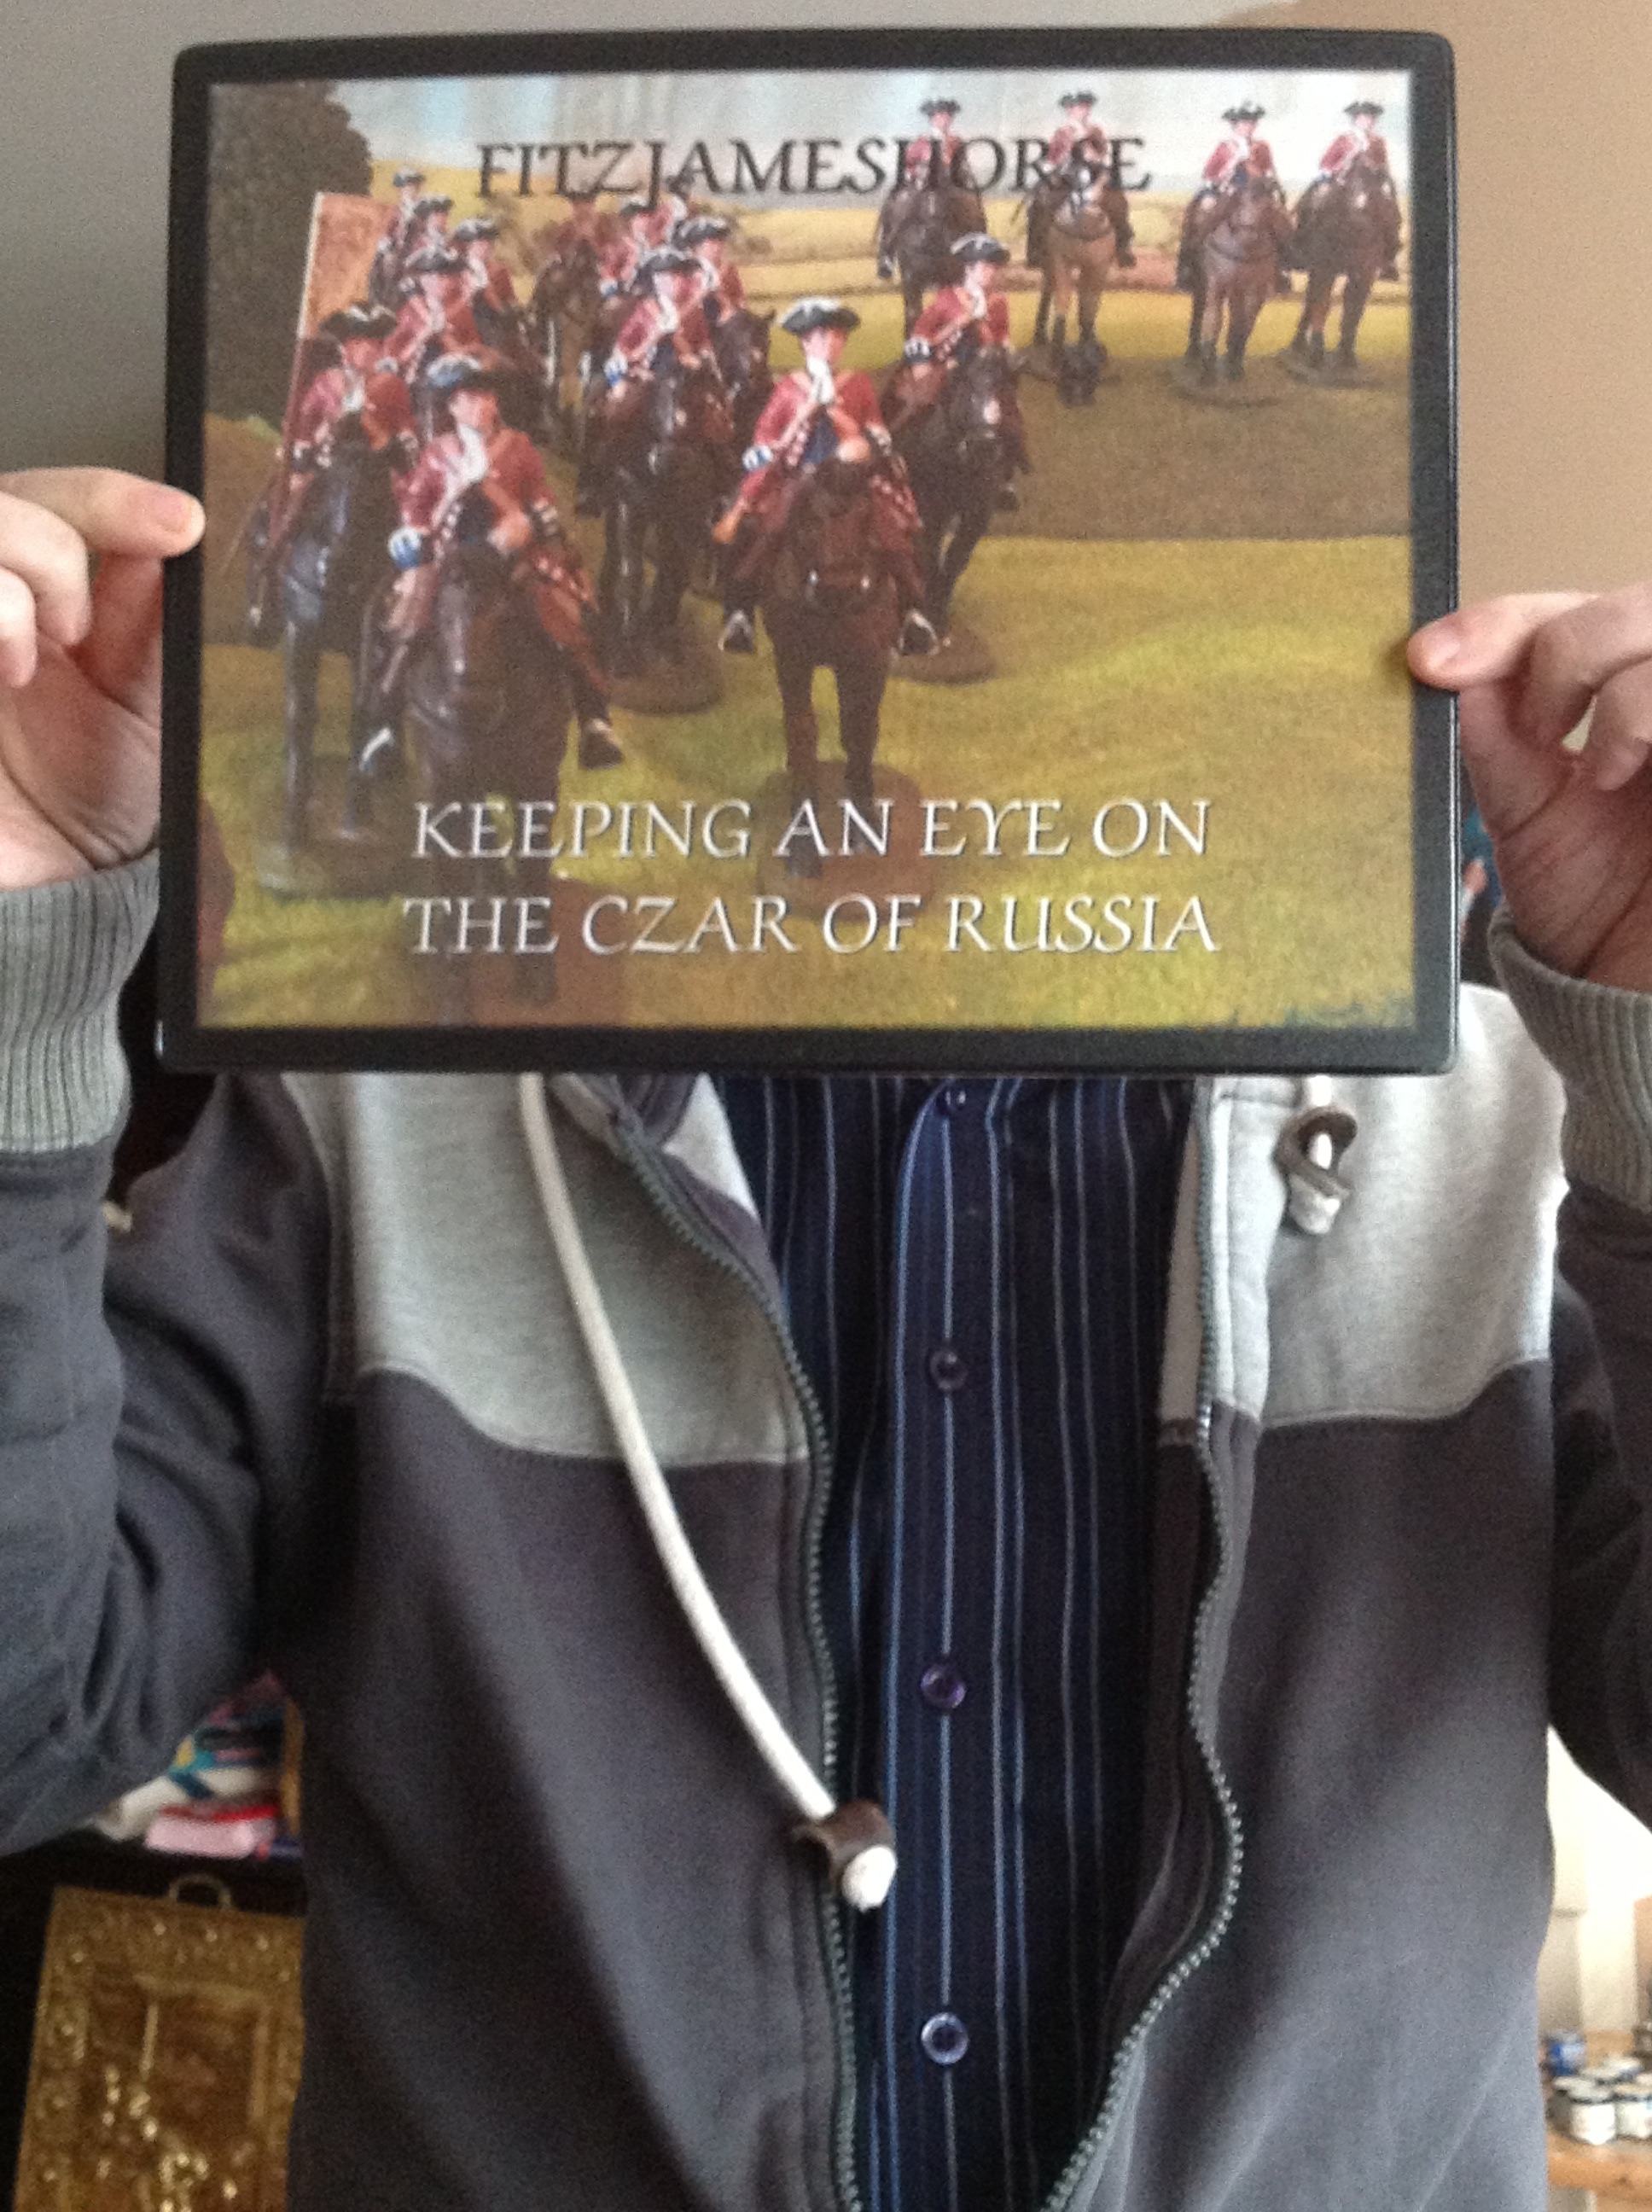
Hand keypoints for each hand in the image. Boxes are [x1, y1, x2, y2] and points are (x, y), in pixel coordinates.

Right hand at [0, 469, 203, 890]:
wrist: (53, 891)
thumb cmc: (94, 802)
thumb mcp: (145, 708)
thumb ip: (150, 624)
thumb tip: (168, 535)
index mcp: (33, 593)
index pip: (46, 500)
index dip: (104, 496)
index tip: (178, 524)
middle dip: (43, 542)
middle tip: (74, 624)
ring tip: (24, 660)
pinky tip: (1, 670)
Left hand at [1409, 587, 1651, 993]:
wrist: (1635, 985)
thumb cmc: (1591, 902)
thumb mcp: (1525, 814)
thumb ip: (1495, 739)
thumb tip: (1447, 660)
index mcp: (1615, 691)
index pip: (1565, 614)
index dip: (1503, 623)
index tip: (1430, 662)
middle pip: (1638, 603)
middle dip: (1573, 647)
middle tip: (1536, 724)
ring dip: (1630, 689)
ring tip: (1601, 769)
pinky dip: (1651, 716)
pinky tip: (1622, 774)